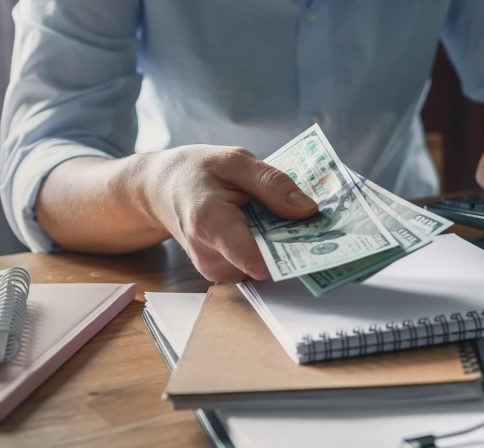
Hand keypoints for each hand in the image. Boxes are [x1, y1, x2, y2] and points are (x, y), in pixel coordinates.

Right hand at [136, 145, 317, 281]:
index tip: (321, 243)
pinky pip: (258, 267)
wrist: (162, 190)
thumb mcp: (235, 161)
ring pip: (266, 267)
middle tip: (316, 222)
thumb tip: (309, 209)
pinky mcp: (223, 273)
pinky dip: (271, 249)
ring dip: (282, 246)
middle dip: (294, 244)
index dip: (290, 254)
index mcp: (209, 222)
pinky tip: (271, 228)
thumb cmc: (197, 170)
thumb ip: (272, 183)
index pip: (251, 257)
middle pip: (267, 263)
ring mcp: (215, 269)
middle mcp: (210, 255)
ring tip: (285, 218)